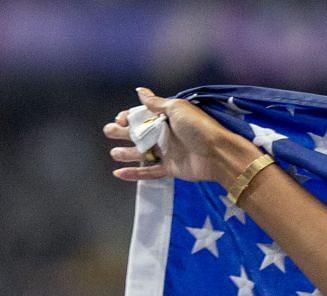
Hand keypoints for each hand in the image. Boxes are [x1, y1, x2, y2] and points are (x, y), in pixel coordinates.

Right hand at [102, 86, 252, 185]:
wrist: (218, 153)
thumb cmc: (199, 127)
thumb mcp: (177, 109)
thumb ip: (157, 103)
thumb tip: (140, 91)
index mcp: (168, 118)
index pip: (143, 116)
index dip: (129, 117)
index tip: (119, 119)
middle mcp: (166, 134)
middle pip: (140, 133)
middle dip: (123, 132)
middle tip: (108, 131)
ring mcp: (168, 152)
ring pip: (142, 153)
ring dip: (127, 153)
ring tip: (113, 153)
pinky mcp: (171, 169)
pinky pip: (149, 172)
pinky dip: (134, 174)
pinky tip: (118, 174)